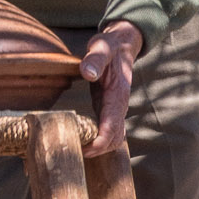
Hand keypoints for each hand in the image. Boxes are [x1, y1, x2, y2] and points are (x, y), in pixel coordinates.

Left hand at [79, 21, 141, 155]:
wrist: (122, 46)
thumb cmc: (110, 47)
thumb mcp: (102, 47)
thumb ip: (95, 59)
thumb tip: (88, 73)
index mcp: (118, 94)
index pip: (113, 125)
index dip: (101, 140)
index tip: (86, 149)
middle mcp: (120, 106)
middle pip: (116, 138)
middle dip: (99, 150)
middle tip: (75, 153)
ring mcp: (115, 109)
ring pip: (115, 138)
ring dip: (100, 148)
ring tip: (77, 150)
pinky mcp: (109, 109)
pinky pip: (109, 132)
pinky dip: (99, 141)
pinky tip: (83, 142)